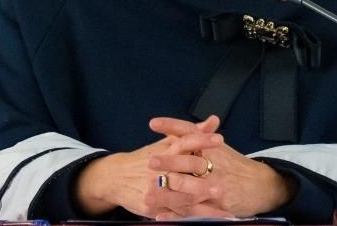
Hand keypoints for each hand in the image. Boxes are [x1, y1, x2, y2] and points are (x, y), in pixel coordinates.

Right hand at [74, 120, 224, 218]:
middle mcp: (159, 170)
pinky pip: (174, 214)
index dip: (202, 140)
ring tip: (217, 204)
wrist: (116, 177)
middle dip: (201, 179)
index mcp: (165, 152)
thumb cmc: (145, 159)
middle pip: (182, 173)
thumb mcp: (165, 144)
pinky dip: (191, 217)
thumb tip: (214, 121)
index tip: (219, 140)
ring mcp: (155, 190)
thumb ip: (191, 134)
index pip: (185, 142)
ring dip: (199, 202)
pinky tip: (206, 219)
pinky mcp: (151, 207)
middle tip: (220, 184)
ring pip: (180, 197)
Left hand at [146, 115, 296, 218]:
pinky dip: (176, 215)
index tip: (153, 123)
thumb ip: (200, 137)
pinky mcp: (217, 205)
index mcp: (212, 146)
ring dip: (168, 192)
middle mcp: (214, 164)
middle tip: (150, 161)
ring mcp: (215, 186)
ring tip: (148, 193)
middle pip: (189, 161)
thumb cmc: (236, 166)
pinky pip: (193, 211)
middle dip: (169, 161)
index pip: (190, 132)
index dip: (172, 126)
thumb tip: (180, 127)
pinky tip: (160, 216)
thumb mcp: (219, 148)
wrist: (262, 186)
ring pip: (189, 189)